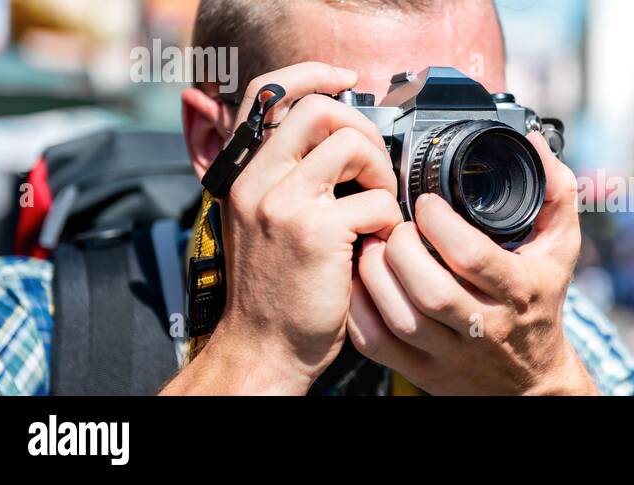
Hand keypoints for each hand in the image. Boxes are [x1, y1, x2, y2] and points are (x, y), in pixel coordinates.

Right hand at [162, 62, 402, 394]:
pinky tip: (377, 242)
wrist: (262, 348)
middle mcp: (258, 181)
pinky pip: (376, 200)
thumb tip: (338, 142)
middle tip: (374, 170)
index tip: (345, 79)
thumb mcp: (264, 223)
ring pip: (352, 145)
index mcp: (245, 174)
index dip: (312, 74)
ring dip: (380, 173)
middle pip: (321, 109)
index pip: (269, 94)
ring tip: (377, 208)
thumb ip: (288, 180)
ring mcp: (284, 204)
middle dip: (363, 130)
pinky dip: (389, 219)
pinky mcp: (316, 232)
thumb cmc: (275, 291)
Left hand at [348, 131, 597, 394]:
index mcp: (520, 291)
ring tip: (373, 245)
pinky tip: (362, 280)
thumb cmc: (539, 302)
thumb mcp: (561, 247)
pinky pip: (376, 342)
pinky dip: (359, 309)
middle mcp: (485, 325)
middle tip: (393, 224)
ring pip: (400, 317)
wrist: (530, 379)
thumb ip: (555, 192)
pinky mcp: (421, 370)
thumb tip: (532, 143)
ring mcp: (450, 353)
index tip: (426, 202)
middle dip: (401, 249)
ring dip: (375, 274)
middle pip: (431, 291)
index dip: (442, 226)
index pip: (475, 258)